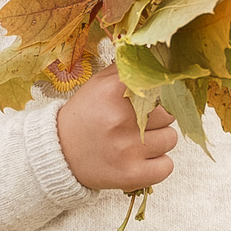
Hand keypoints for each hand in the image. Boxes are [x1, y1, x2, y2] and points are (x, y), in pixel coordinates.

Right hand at [54, 67, 177, 191]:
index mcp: (114, 92)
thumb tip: (159, 56)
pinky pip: (167, 166)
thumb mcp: (99, 84)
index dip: (159, 92)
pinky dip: (157, 164)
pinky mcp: (132, 175)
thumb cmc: (85, 116)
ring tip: (137, 140)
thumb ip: (127, 69)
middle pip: (169, 113)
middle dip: (157, 117)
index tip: (153, 97)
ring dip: (158, 140)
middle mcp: (121, 120)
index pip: (160, 85)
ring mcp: (128, 150)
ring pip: (170, 139)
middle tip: (138, 121)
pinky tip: (141, 159)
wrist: (60, 153)